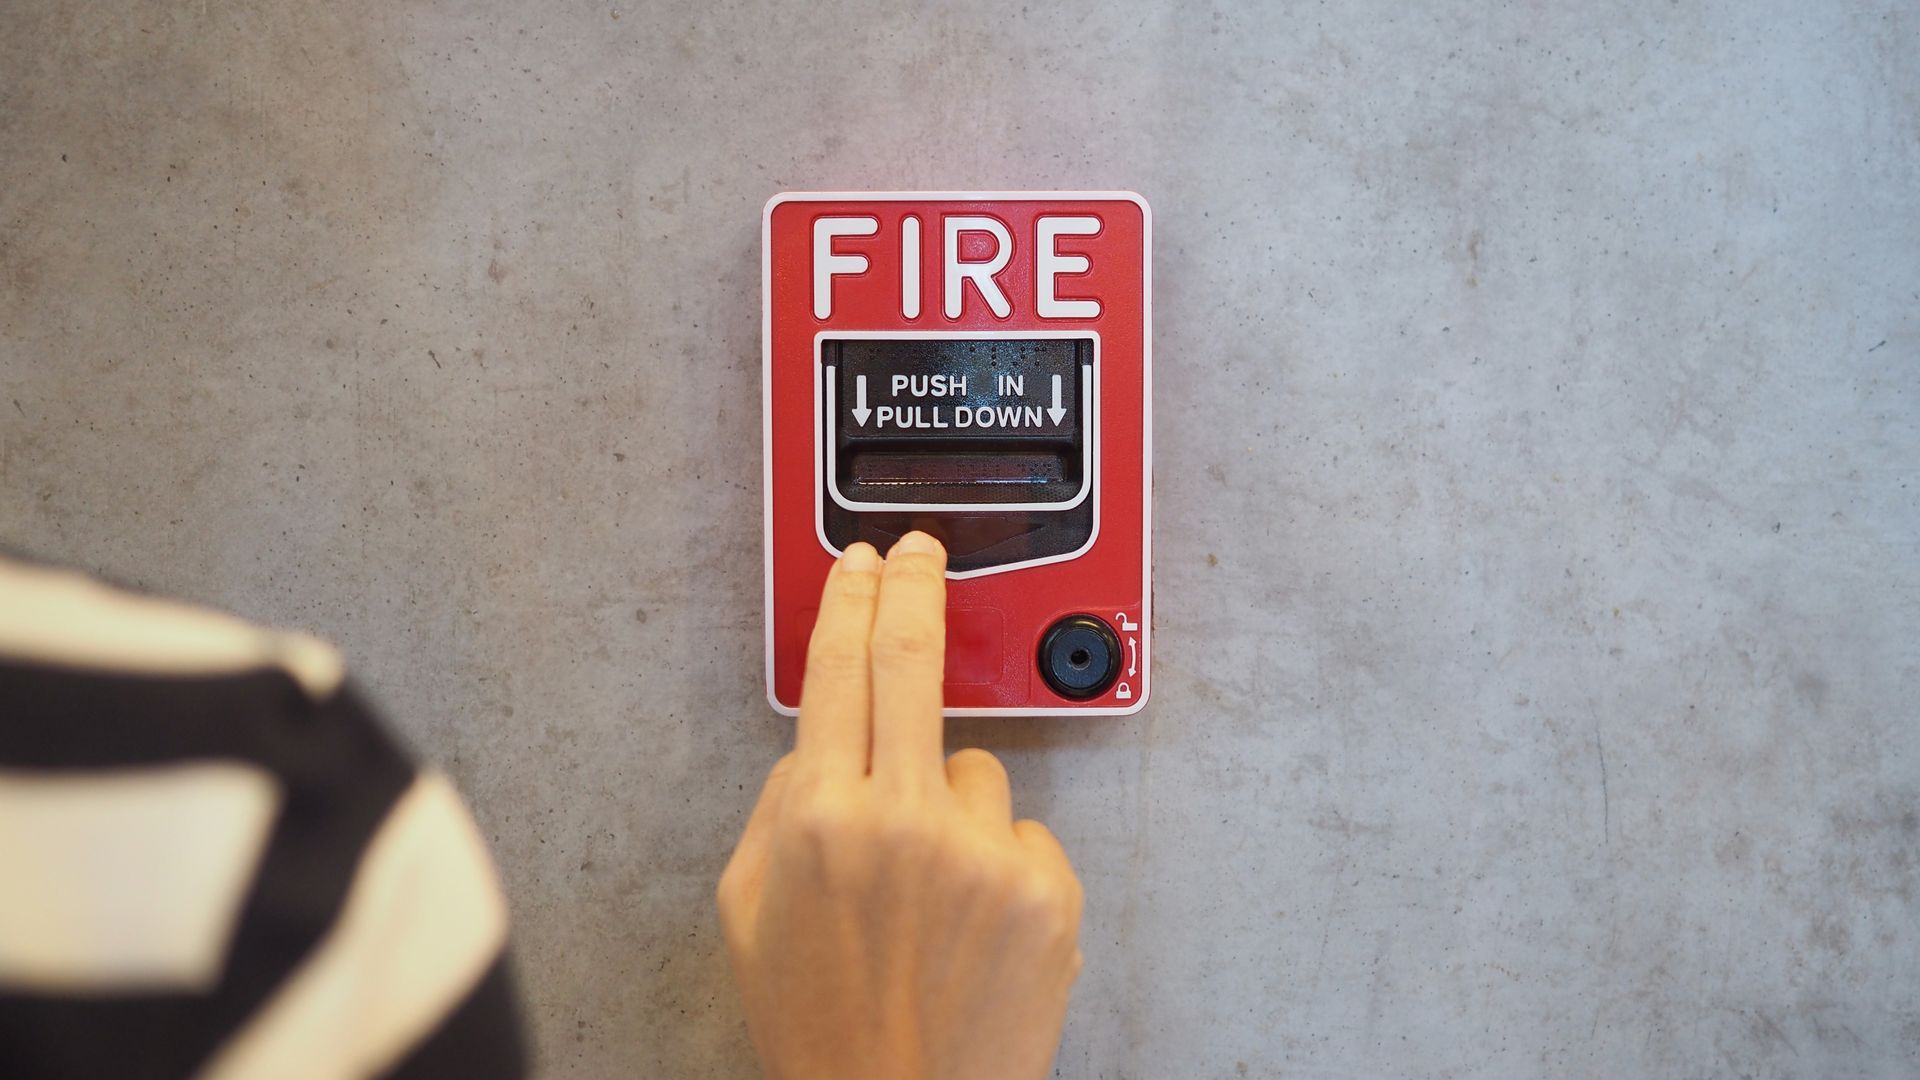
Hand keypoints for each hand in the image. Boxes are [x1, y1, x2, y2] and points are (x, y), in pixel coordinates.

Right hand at [718, 532, 1083, 1079]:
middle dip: (917, 589)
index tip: (861, 563)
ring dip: (954, 803)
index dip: (850, 599)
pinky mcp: (1045, 890)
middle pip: (915, 660)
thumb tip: (819, 743)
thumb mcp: (748, 912)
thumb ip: (778, 810)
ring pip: (976, 768)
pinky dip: (999, 864)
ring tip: (931, 891)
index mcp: (821, 819)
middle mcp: (904, 821)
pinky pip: (1023, 834)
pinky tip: (971, 922)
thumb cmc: (822, 1027)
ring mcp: (982, 853)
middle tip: (923, 556)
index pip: (836, 669)